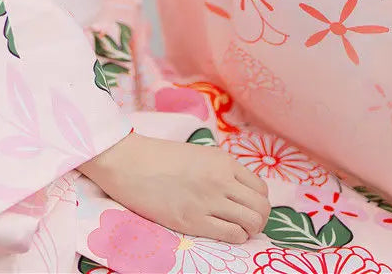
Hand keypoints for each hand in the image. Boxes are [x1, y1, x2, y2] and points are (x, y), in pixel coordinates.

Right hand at [78, 130, 270, 244]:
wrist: (129, 163)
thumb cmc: (159, 157)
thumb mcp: (198, 154)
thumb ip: (220, 170)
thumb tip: (239, 191)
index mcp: (223, 161)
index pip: (261, 188)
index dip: (258, 201)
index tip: (246, 206)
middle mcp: (221, 180)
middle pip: (262, 207)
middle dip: (259, 219)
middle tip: (246, 222)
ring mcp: (209, 201)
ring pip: (252, 222)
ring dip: (249, 230)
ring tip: (236, 229)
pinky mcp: (194, 221)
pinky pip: (232, 235)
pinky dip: (235, 237)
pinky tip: (223, 232)